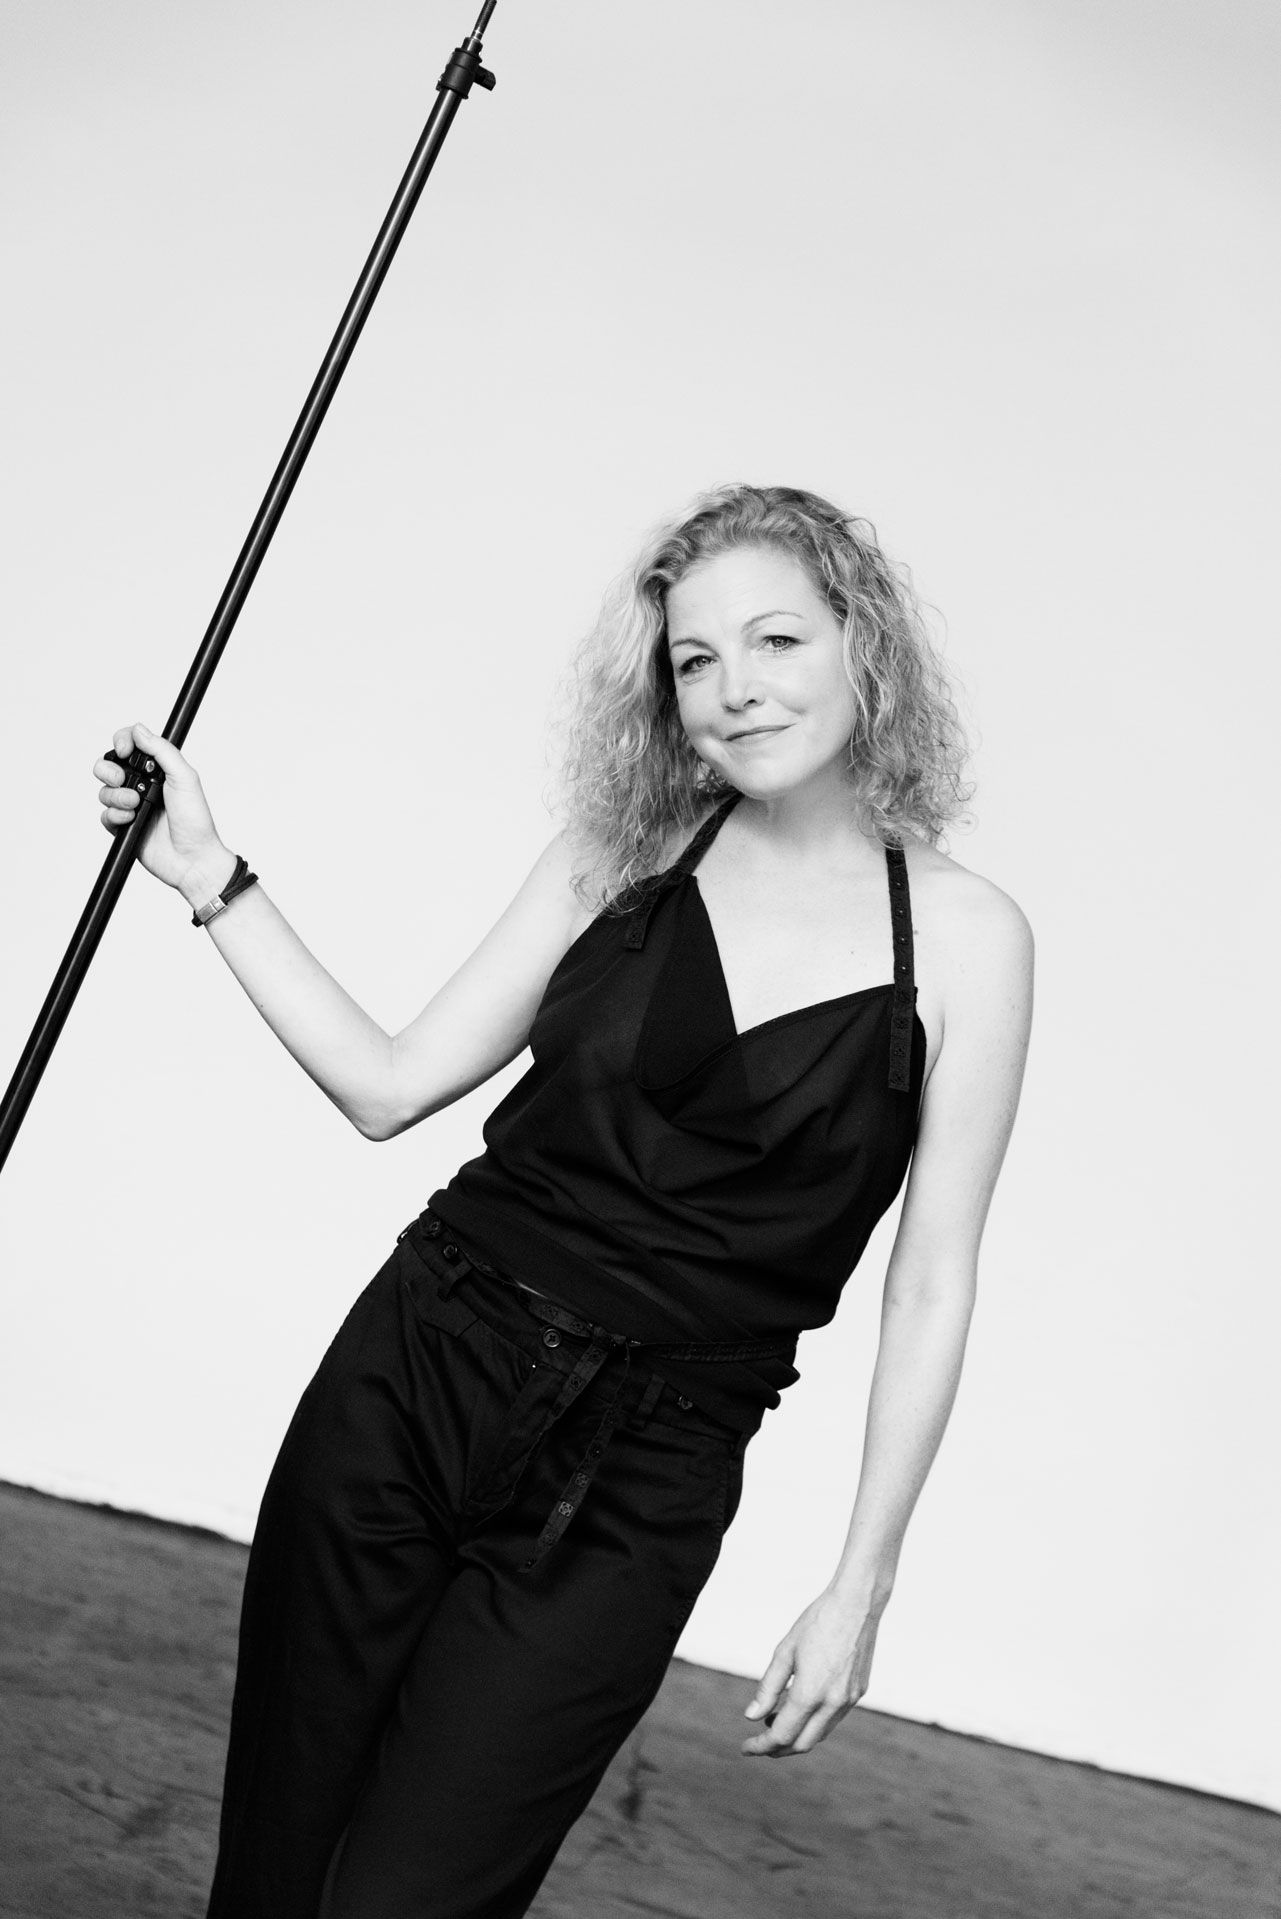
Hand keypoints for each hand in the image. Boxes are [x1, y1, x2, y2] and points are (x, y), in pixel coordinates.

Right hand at [93, 722, 229, 892]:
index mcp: (157, 770)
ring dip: (116, 796)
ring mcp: (131, 806)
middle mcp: (141, 785)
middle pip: (108, 766)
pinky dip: (115, 815)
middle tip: (122, 779)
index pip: (129, 745)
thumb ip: (162, 751)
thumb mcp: (184, 778)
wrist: (192, 858)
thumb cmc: (196, 820)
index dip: (121, 742)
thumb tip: (138, 729)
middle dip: (109, 770)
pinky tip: (132, 820)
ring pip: (104, 790)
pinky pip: (105, 815)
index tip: (124, 751)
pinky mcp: (123, 826)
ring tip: (136, 805)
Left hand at [741, 1584, 884, 1757]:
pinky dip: (814, 1723)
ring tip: (775, 1722)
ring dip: (797, 1737)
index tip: (746, 1748)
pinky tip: (800, 1707)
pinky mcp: (858, 1692)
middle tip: (760, 1743)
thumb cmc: (817, 1622)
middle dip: (778, 1750)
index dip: (761, 1745)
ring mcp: (849, 1700)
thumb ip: (768, 1688)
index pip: (782, 1735)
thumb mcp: (785, 1652)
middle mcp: (833, 1703)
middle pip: (802, 1744)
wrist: (857, 1603)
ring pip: (819, 1734)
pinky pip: (833, 1719)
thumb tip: (751, 1717)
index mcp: (811, 1693)